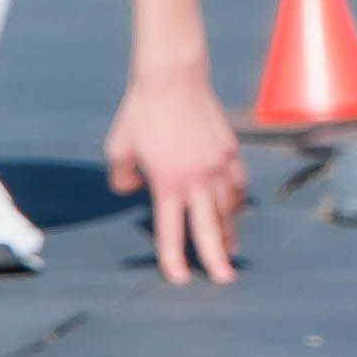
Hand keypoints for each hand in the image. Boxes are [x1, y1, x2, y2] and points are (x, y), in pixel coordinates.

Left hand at [101, 61, 249, 284]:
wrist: (173, 78)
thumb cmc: (141, 112)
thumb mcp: (117, 148)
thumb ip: (122, 177)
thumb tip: (132, 190)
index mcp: (168, 183)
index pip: (171, 231)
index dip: (174, 258)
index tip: (181, 278)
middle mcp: (197, 179)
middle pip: (210, 228)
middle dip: (217, 257)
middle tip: (225, 278)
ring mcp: (218, 164)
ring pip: (229, 208)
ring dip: (230, 230)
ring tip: (232, 247)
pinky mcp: (230, 149)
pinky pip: (238, 183)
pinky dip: (238, 199)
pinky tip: (237, 207)